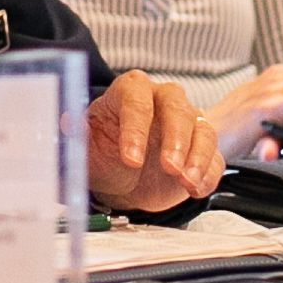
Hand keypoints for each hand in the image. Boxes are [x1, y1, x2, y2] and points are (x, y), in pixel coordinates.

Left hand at [87, 72, 218, 213]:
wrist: (122, 179)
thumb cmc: (103, 154)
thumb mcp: (84, 147)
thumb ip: (75, 135)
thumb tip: (67, 124)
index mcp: (130, 92)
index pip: (137, 97)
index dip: (136, 126)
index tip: (130, 159)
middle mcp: (162, 101)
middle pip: (178, 107)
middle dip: (175, 138)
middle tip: (169, 167)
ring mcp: (187, 124)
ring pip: (202, 129)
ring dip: (197, 156)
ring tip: (186, 181)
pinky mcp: (202, 151)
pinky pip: (215, 156)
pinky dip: (208, 174)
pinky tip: (195, 189)